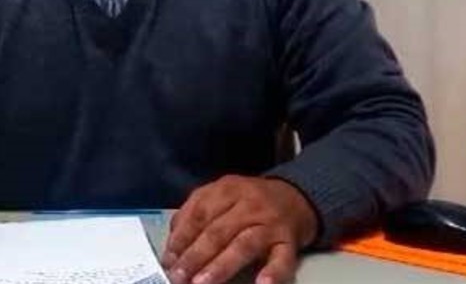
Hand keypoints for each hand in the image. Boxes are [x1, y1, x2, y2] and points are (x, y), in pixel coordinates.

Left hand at [162, 176, 317, 283]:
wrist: (297, 197)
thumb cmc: (252, 201)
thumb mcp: (223, 195)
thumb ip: (197, 213)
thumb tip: (173, 246)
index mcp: (228, 190)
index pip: (199, 214)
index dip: (181, 238)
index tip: (168, 260)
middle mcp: (249, 204)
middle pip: (218, 231)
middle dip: (195, 256)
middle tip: (179, 276)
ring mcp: (270, 223)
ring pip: (244, 244)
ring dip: (221, 266)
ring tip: (203, 282)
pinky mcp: (289, 242)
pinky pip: (282, 259)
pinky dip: (272, 273)